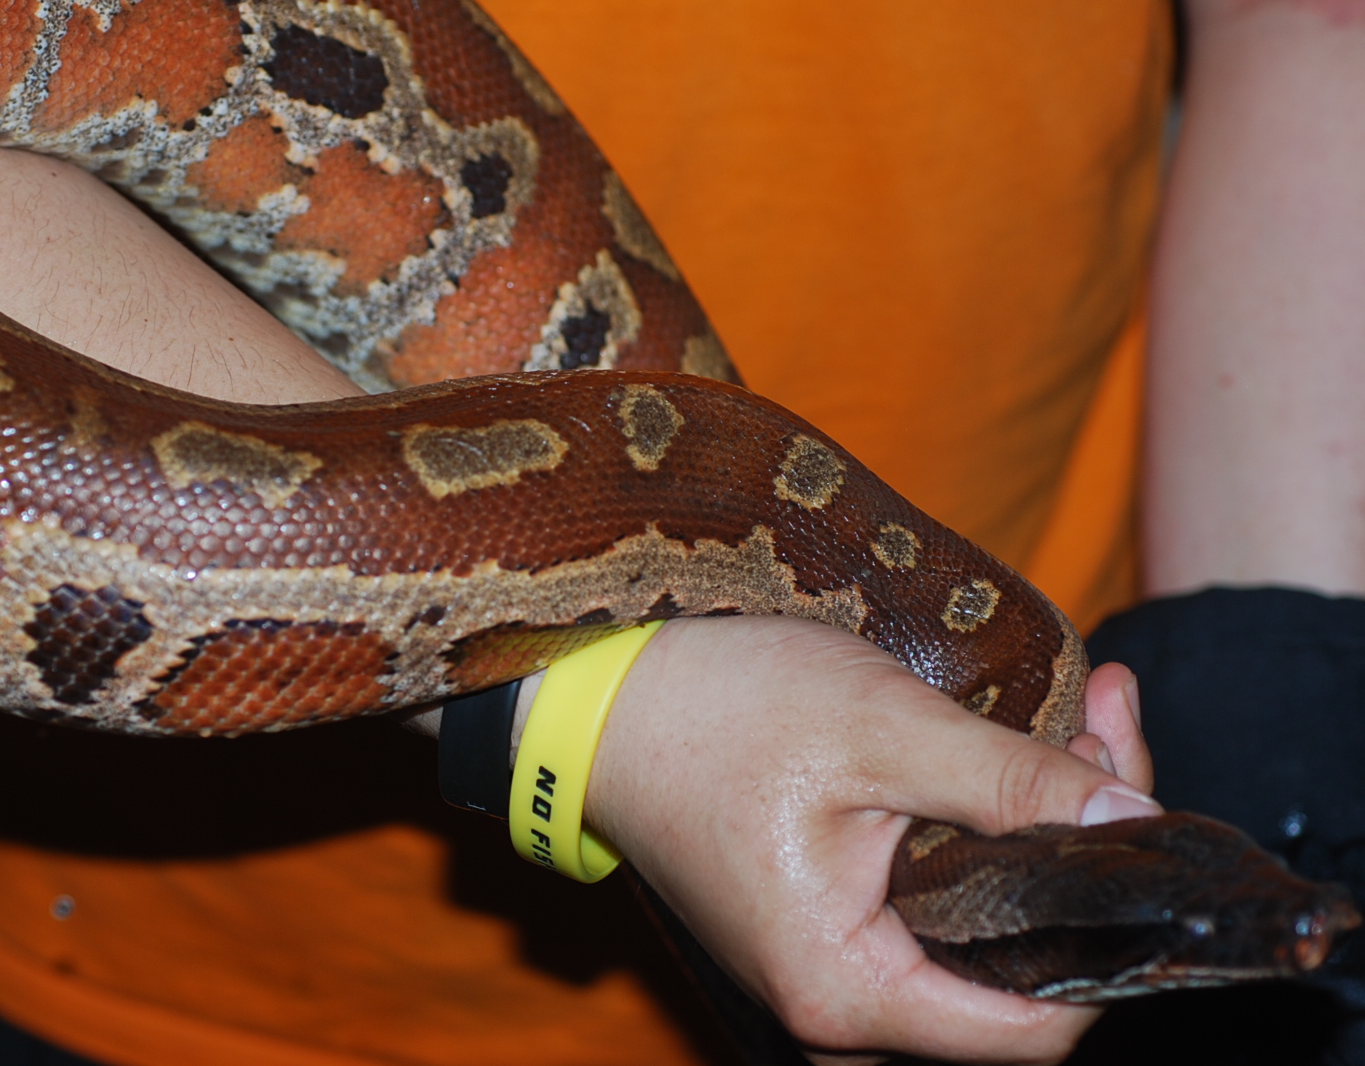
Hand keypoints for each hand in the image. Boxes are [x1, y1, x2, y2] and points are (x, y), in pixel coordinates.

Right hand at [583, 615, 1153, 1064]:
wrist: (589, 701)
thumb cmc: (714, 714)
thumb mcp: (877, 730)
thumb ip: (1012, 784)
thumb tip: (1137, 823)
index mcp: (849, 990)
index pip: (1042, 1025)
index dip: (1115, 925)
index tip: (1135, 801)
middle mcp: (840, 1009)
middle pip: (1023, 972)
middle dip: (1085, 844)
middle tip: (1099, 716)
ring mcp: (829, 974)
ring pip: (986, 935)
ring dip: (1041, 831)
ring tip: (1069, 719)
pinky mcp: (823, 930)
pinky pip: (939, 911)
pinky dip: (986, 834)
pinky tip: (1011, 748)